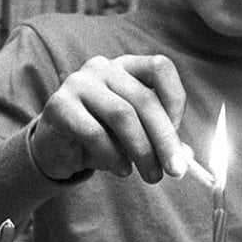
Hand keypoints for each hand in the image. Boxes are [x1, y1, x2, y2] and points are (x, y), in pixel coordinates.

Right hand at [31, 54, 188, 182]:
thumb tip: (185, 156)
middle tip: (175, 170)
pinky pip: (93, 132)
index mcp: (126, 66)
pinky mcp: (58, 105)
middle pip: (144, 98)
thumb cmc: (102, 137)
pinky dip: (113, 155)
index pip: (159, 68)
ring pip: (122, 114)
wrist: (56, 148)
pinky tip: (122, 170)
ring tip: (151, 175)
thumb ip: (158, 138)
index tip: (179, 133)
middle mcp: (102, 67)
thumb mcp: (135, 135)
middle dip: (164, 138)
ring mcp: (78, 82)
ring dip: (142, 150)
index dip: (175, 100)